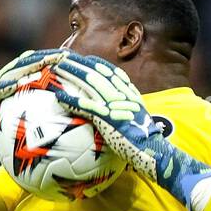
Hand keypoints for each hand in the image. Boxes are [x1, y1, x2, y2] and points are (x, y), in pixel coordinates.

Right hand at [0, 48, 64, 187]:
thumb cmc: (2, 138)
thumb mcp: (26, 127)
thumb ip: (44, 121)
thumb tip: (69, 124)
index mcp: (16, 86)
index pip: (35, 67)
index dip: (52, 61)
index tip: (72, 59)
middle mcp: (6, 83)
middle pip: (26, 64)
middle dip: (44, 57)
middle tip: (64, 55)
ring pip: (12, 72)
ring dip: (29, 67)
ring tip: (46, 64)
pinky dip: (10, 86)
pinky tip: (23, 84)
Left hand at [46, 54, 210, 210]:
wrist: (154, 153)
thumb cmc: (146, 145)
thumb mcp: (137, 124)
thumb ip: (126, 116)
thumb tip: (115, 118)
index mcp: (130, 94)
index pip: (112, 72)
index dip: (97, 64)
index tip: (84, 59)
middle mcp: (123, 95)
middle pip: (98, 72)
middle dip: (79, 63)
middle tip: (62, 57)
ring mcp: (115, 105)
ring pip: (90, 83)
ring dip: (71, 74)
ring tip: (56, 69)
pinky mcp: (108, 118)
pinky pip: (86, 106)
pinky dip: (71, 100)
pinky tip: (58, 97)